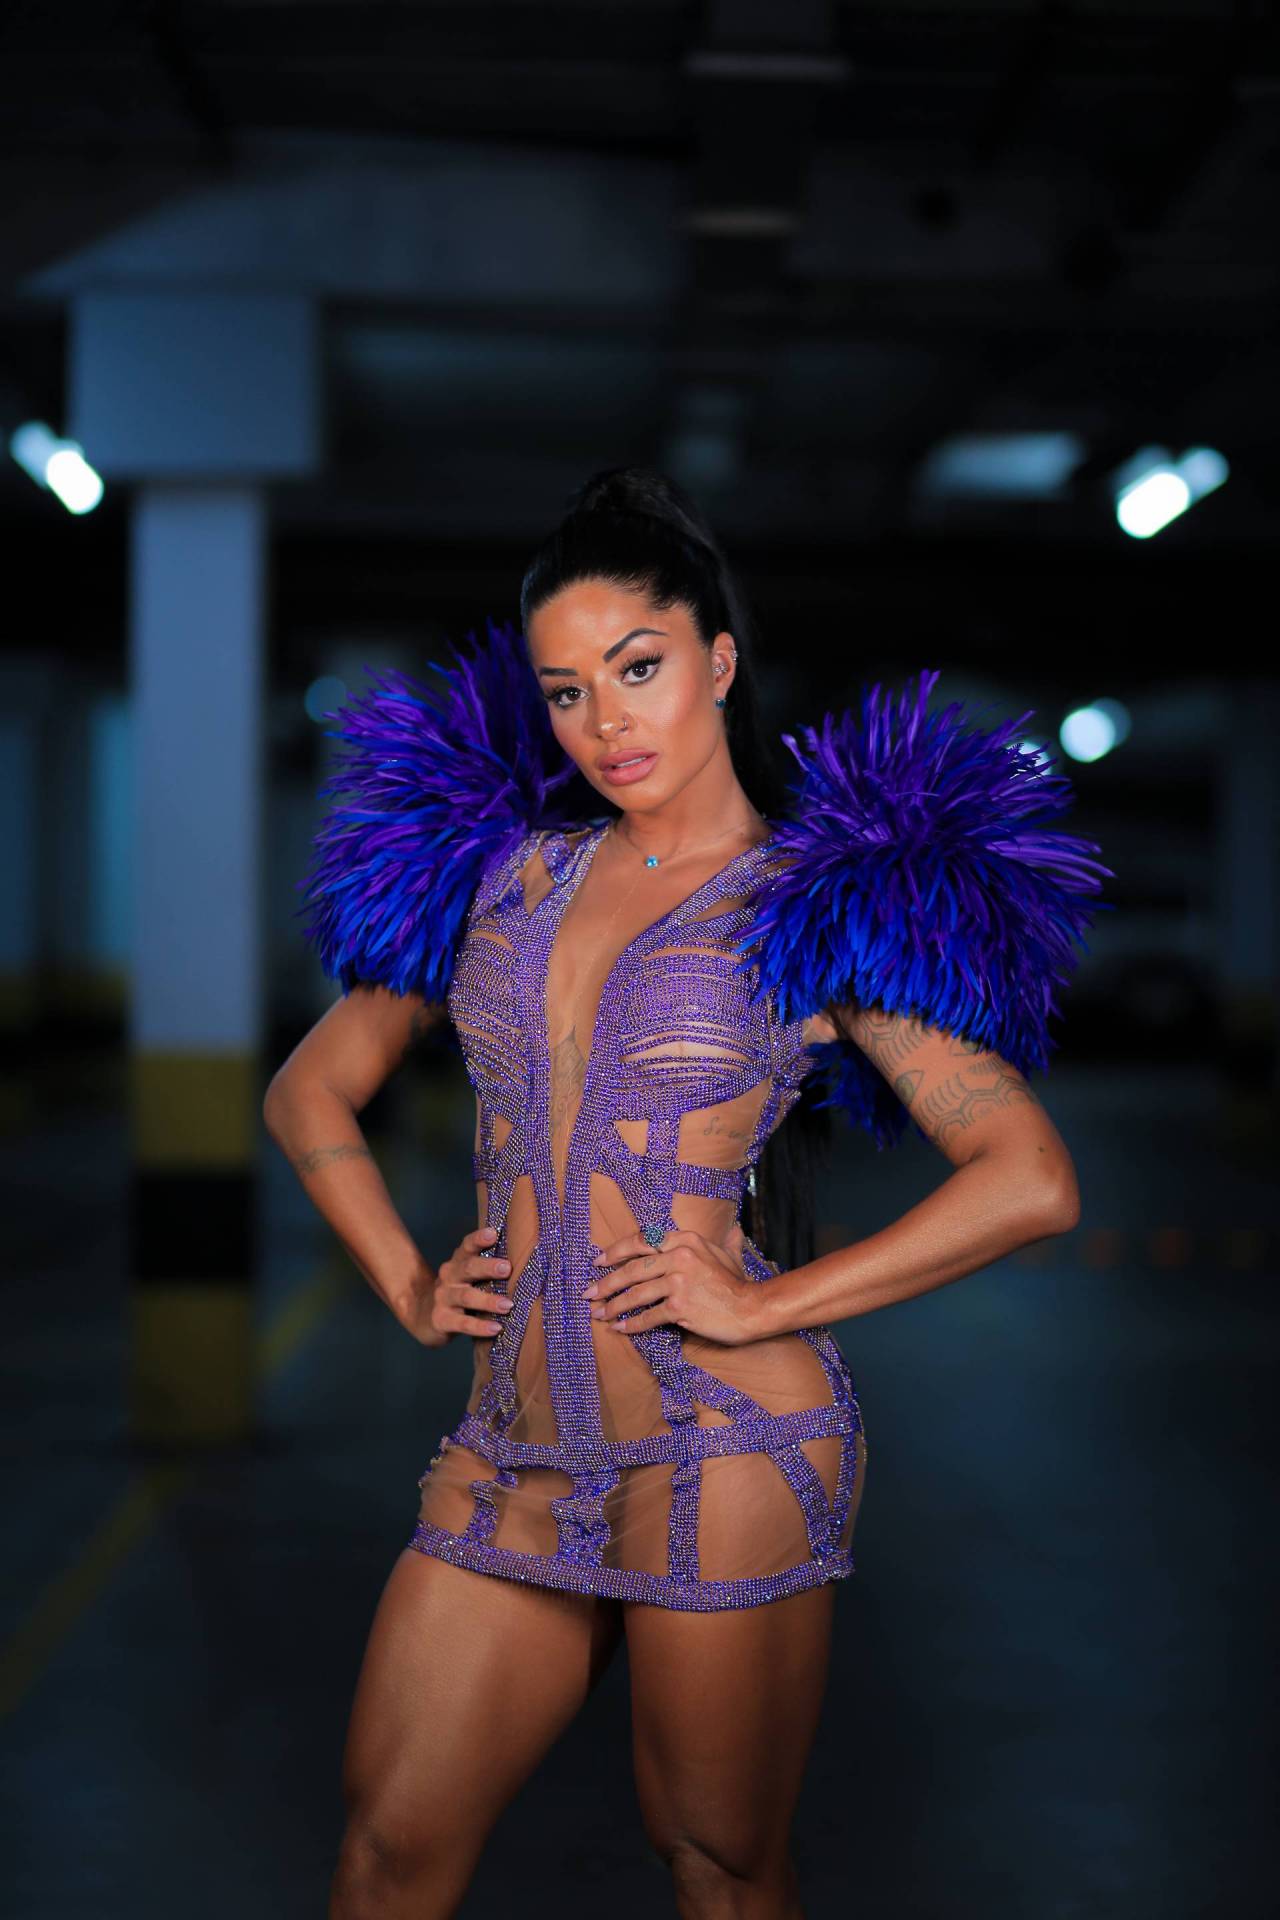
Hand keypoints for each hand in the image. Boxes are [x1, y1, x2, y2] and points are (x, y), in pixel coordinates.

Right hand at [400, 1225, 515, 1346]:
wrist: (424, 1316)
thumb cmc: (458, 1292)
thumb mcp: (468, 1277)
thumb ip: (488, 1269)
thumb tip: (526, 1262)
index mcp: (458, 1262)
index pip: (467, 1246)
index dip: (479, 1239)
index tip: (493, 1233)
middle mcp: (449, 1276)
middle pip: (468, 1268)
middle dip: (487, 1267)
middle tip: (507, 1268)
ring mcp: (443, 1298)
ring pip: (466, 1296)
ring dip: (488, 1301)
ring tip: (508, 1305)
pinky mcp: (441, 1320)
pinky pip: (462, 1323)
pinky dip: (479, 1326)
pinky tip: (495, 1328)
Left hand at [582, 1223, 764, 1346]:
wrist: (751, 1309)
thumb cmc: (738, 1283)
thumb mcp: (728, 1254)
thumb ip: (724, 1241)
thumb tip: (734, 1230)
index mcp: (685, 1240)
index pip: (641, 1242)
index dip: (616, 1252)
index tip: (599, 1261)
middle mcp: (679, 1256)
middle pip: (632, 1269)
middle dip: (606, 1283)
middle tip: (589, 1293)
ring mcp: (678, 1282)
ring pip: (636, 1294)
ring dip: (613, 1306)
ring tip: (599, 1314)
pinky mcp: (679, 1307)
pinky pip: (648, 1316)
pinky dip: (631, 1324)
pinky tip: (620, 1328)